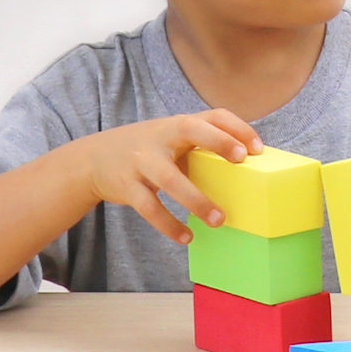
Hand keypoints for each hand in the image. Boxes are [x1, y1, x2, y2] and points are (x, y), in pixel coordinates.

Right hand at [78, 110, 261, 244]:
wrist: (93, 159)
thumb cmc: (147, 152)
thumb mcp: (170, 141)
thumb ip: (199, 149)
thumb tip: (245, 175)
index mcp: (177, 124)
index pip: (212, 115)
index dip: (236, 128)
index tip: (257, 148)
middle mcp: (159, 137)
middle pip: (190, 129)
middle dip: (218, 141)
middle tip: (242, 161)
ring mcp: (141, 160)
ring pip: (170, 179)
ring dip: (197, 200)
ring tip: (219, 220)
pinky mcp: (126, 185)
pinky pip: (150, 207)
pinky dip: (169, 224)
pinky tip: (186, 236)